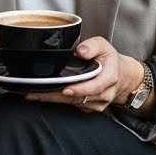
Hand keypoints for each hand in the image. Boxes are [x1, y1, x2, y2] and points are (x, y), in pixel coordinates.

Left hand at [26, 37, 142, 112]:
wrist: (121, 76)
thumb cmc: (109, 60)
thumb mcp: (104, 46)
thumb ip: (92, 46)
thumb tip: (80, 51)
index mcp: (110, 77)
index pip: (95, 86)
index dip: (80, 89)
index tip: (65, 90)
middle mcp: (104, 93)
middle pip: (79, 98)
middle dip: (56, 96)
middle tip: (36, 94)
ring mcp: (98, 104)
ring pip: (73, 103)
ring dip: (53, 99)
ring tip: (33, 95)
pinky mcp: (90, 108)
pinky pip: (73, 106)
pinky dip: (59, 101)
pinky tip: (44, 96)